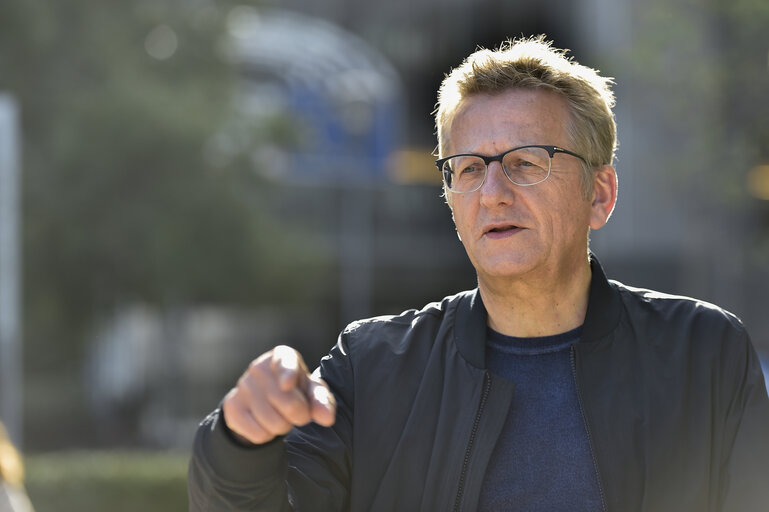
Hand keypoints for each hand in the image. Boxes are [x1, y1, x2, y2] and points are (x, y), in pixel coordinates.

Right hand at [222, 345, 336, 444]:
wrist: (265, 399)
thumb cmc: (297, 391)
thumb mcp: (312, 391)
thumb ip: (322, 401)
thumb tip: (327, 418)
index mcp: (282, 356)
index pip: (284, 362)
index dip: (287, 373)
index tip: (287, 384)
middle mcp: (259, 367)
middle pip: (287, 403)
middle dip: (300, 415)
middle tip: (299, 413)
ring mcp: (243, 386)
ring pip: (272, 423)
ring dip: (283, 427)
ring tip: (281, 416)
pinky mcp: (232, 406)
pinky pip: (257, 434)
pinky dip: (268, 436)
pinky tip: (266, 423)